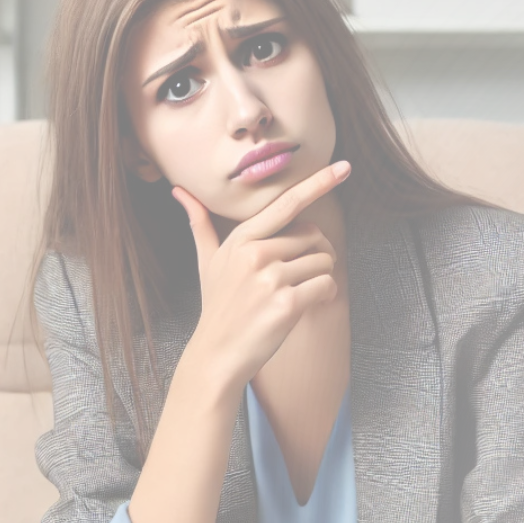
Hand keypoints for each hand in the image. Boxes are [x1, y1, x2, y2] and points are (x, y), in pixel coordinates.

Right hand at [172, 160, 348, 391]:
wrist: (216, 355)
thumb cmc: (217, 307)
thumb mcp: (206, 262)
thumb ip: (200, 224)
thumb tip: (180, 191)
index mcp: (242, 239)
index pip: (287, 204)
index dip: (317, 183)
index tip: (343, 168)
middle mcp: (256, 254)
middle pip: (313, 237)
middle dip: (315, 256)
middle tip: (298, 277)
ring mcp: (271, 279)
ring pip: (324, 262)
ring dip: (319, 279)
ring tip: (296, 295)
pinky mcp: (287, 304)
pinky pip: (326, 285)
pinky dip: (324, 296)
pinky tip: (307, 307)